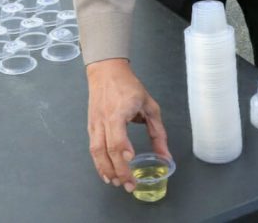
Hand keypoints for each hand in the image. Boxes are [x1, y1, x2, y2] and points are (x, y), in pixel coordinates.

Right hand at [86, 59, 169, 191]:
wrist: (106, 71)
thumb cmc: (129, 86)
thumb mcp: (149, 105)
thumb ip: (158, 132)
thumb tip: (166, 157)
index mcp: (118, 111)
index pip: (117, 135)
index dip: (122, 149)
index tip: (131, 159)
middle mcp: (104, 119)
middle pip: (106, 149)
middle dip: (117, 170)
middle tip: (128, 185)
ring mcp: (95, 123)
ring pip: (96, 151)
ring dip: (105, 170)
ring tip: (116, 183)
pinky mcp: (91, 126)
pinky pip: (93, 148)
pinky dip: (98, 163)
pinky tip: (106, 173)